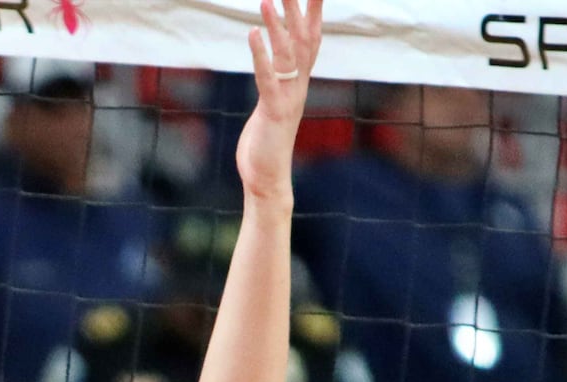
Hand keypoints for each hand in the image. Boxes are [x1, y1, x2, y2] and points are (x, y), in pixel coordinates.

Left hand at [235, 0, 324, 203]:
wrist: (267, 180)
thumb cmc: (265, 145)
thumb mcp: (271, 107)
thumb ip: (274, 84)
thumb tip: (273, 66)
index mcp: (298, 83)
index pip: (311, 40)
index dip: (314, 13)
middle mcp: (298, 86)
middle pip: (303, 39)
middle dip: (297, 8)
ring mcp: (288, 97)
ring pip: (287, 54)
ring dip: (277, 25)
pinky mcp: (274, 111)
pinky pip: (268, 77)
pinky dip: (261, 55)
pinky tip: (252, 34)